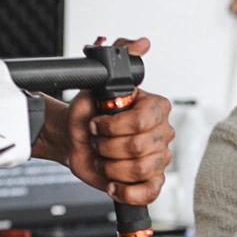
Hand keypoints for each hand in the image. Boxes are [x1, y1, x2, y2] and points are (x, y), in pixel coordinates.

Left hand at [34, 37, 173, 205]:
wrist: (74, 140)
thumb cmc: (87, 113)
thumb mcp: (97, 81)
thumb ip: (118, 55)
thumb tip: (141, 44)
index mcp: (156, 109)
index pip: (142, 122)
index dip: (113, 126)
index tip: (96, 122)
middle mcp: (162, 134)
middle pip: (138, 148)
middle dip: (106, 146)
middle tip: (96, 140)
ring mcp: (159, 159)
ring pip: (140, 170)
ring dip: (110, 165)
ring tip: (102, 157)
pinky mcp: (151, 182)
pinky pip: (148, 192)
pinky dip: (125, 190)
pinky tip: (112, 182)